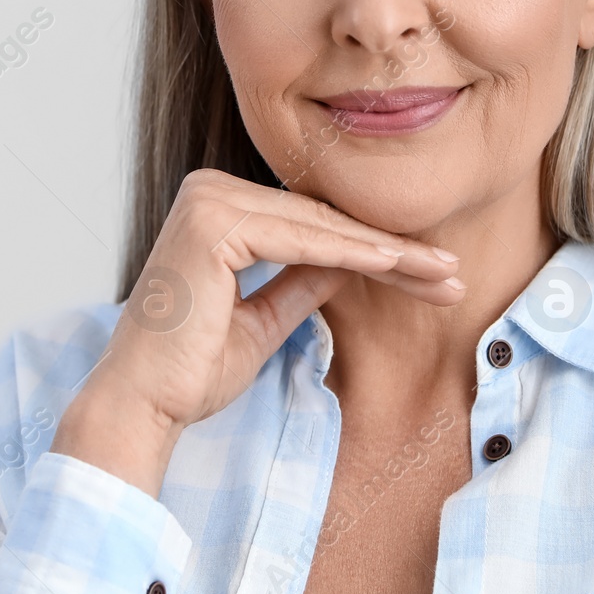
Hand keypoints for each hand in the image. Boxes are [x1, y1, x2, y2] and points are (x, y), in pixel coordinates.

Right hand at [50, 168, 462, 494]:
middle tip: (451, 273)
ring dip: (388, 254)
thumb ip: (304, 280)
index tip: (430, 275)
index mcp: (216, 207)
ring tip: (442, 275)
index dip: (375, 251)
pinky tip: (399, 265)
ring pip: (321, 228)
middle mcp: (207, 190)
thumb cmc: (191, 369)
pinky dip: (354, 254)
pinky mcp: (213, 222)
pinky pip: (302, 240)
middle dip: (393, 252)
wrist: (143, 404)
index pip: (311, 225)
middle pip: (322, 222)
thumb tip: (356, 258)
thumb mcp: (264, 320)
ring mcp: (207, 200)